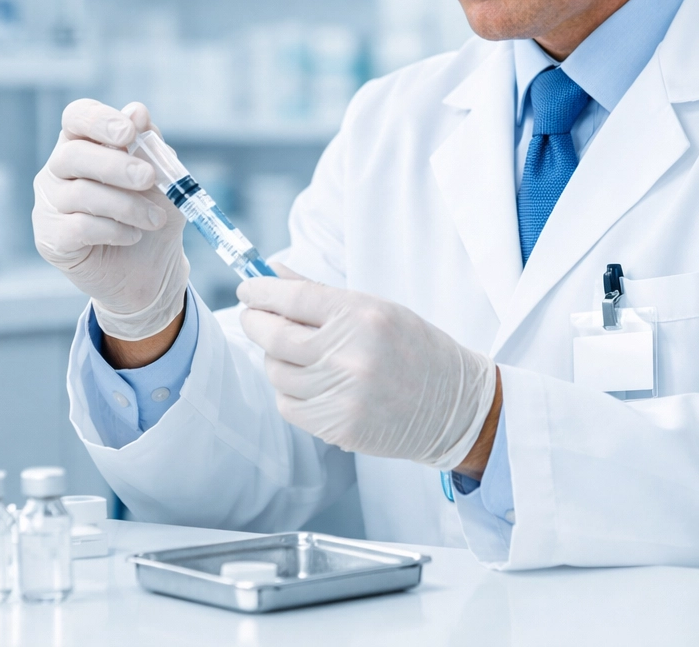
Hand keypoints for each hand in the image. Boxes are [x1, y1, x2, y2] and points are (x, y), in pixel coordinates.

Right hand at [33, 99, 189, 341]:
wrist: (151, 270)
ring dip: (127, 206)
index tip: (129, 132)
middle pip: (73, 154)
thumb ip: (150, 146)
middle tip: (148, 178)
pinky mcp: (50, 238)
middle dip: (116, 165)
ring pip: (81, 193)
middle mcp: (59, 170)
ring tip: (154, 219)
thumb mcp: (163, 178)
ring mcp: (50, 204)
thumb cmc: (152, 215)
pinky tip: (132, 236)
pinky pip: (79, 227)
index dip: (98, 120)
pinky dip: (114, 230)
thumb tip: (137, 111)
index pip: (76, 116)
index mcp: (85, 144)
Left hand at [238, 269, 496, 469]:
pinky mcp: (338, 426)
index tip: (247, 288)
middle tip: (252, 316)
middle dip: (254, 322)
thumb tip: (272, 272)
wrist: (452, 406)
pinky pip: (288, 405)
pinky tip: (306, 382)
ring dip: (274, 358)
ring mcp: (342, 394)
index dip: (261, 291)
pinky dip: (287, 391)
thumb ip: (319, 292)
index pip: (293, 298)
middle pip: (275, 336)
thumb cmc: (413, 349)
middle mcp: (350, 354)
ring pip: (276, 372)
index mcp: (362, 315)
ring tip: (291, 352)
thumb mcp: (376, 308)